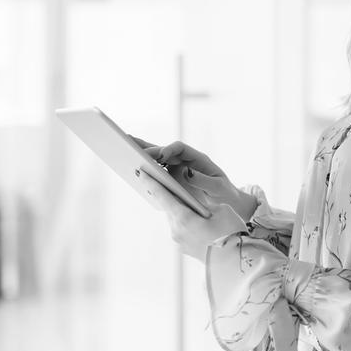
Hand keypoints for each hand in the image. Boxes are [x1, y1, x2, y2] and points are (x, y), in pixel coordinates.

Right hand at [129, 135, 257, 220]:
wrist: (226, 203)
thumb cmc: (225, 194)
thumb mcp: (218, 188)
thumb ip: (204, 180)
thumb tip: (186, 172)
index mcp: (198, 159)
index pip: (180, 149)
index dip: (169, 149)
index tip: (160, 155)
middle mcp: (185, 161)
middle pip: (164, 150)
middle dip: (148, 148)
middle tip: (131, 147)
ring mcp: (176, 169)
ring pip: (156, 159)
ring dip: (141, 155)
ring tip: (123, 151)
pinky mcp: (170, 179)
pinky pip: (155, 172)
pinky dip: (144, 169)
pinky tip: (130, 170)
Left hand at [138, 168, 247, 261]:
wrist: (235, 262)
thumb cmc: (231, 234)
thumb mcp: (222, 210)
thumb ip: (205, 204)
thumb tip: (199, 208)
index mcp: (183, 218)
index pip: (162, 195)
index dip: (151, 182)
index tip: (141, 173)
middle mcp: (176, 230)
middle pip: (170, 207)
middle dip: (171, 196)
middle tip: (169, 183)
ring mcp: (179, 241)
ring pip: (177, 219)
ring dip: (181, 211)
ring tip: (191, 203)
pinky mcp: (185, 249)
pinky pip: (183, 230)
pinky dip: (188, 223)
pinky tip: (199, 221)